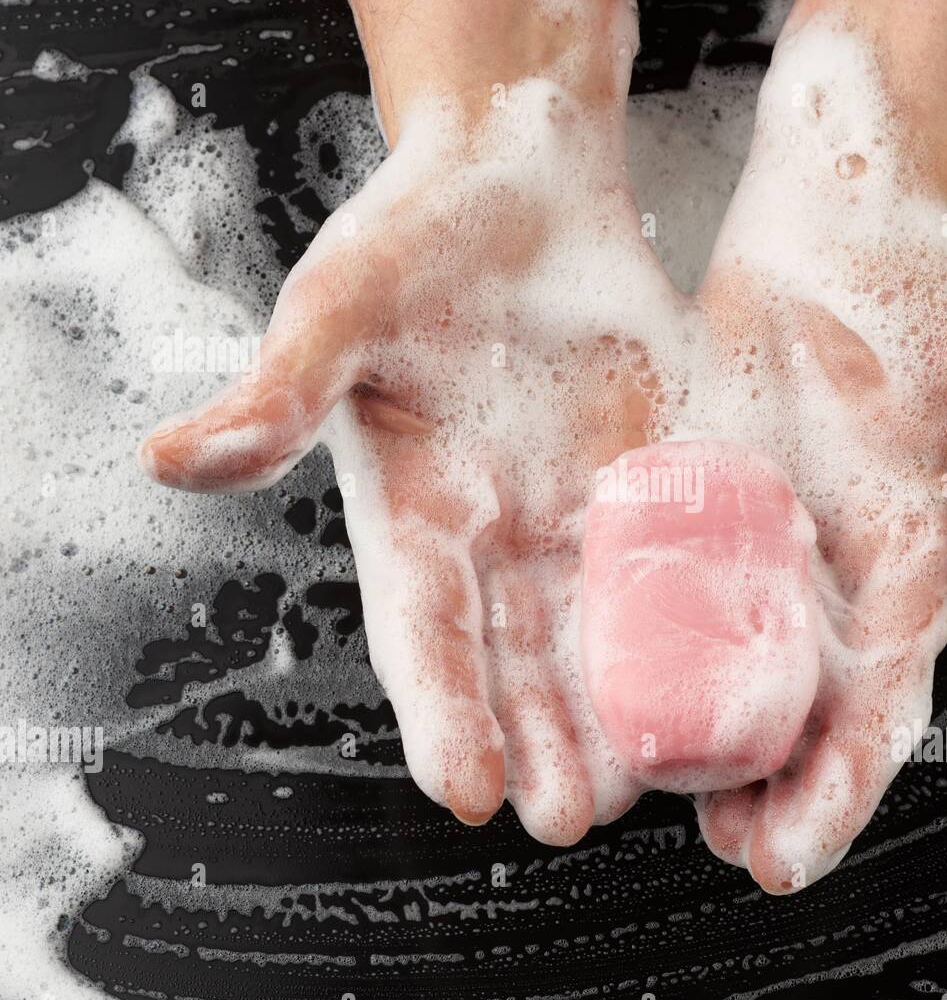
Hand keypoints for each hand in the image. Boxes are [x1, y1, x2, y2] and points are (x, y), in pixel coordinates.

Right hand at [140, 0, 683, 842]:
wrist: (524, 179)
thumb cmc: (417, 232)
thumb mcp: (342, 305)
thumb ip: (279, 390)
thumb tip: (167, 458)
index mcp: (414, 509)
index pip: (424, 631)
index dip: (442, 710)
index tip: (466, 791)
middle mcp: (496, 531)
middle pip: (516, 658)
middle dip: (540, 740)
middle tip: (570, 820)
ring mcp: (577, 508)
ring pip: (598, 631)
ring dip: (618, 708)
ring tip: (644, 787)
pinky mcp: (650, 475)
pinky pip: (675, 559)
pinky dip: (695, 619)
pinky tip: (725, 673)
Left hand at [689, 12, 946, 891]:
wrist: (833, 237)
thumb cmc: (926, 307)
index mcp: (907, 574)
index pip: (880, 707)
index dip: (841, 787)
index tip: (793, 853)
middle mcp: (829, 579)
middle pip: (797, 712)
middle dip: (767, 791)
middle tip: (725, 850)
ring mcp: (756, 547)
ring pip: (724, 670)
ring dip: (697, 742)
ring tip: (658, 801)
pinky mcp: (695, 505)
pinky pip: (662, 592)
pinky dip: (639, 650)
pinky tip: (608, 692)